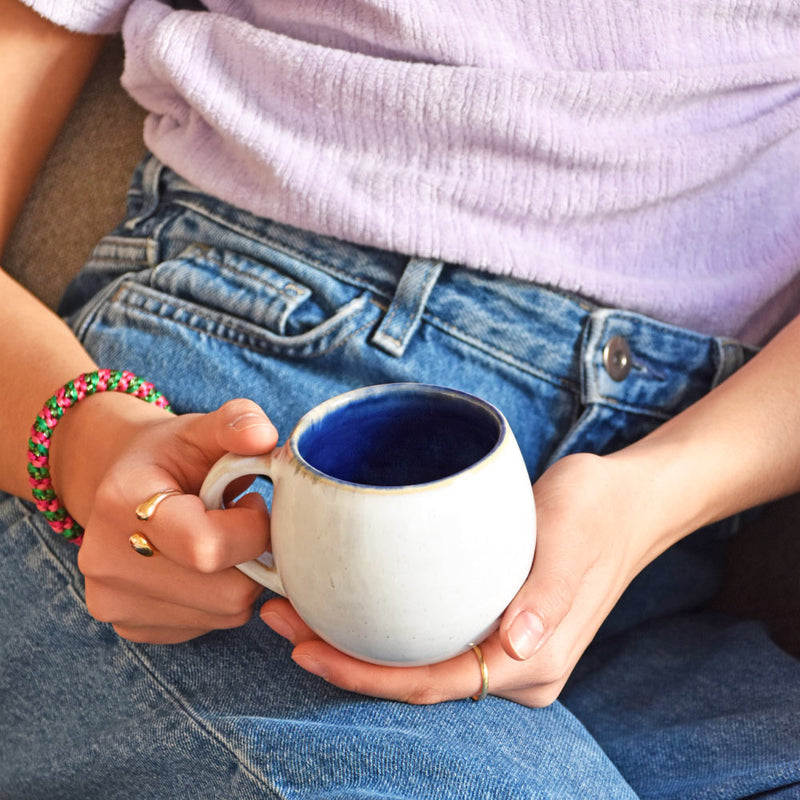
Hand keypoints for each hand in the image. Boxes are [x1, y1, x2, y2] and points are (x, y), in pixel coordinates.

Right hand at [55, 395, 278, 642]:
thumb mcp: (201, 428)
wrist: (121, 484)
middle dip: (254, 555)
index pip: (206, 548)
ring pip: (226, 613)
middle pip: (227, 592)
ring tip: (221, 539)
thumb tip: (264, 437)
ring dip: (242, 577)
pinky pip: (209, 626)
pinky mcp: (132, 627)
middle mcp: (106, 562)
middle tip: (241, 521)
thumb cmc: (170, 455)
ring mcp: (115, 602)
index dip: (251, 528)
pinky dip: (221, 597)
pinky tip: (204, 566)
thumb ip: (237, 422)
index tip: (252, 501)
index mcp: (121, 504)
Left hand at [261, 452, 660, 705]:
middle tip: (281, 620)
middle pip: (415, 680)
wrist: (631, 500)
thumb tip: (517, 646)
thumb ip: (549, 594)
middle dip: (346, 662)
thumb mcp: (574, 538)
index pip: (434, 684)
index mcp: (533, 661)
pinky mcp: (498, 621)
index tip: (307, 649)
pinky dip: (387, 626)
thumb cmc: (600, 512)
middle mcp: (516, 667)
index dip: (366, 676)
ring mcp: (507, 648)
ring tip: (299, 612)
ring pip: (419, 662)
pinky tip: (352, 600)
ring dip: (359, 645)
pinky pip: (433, 637)